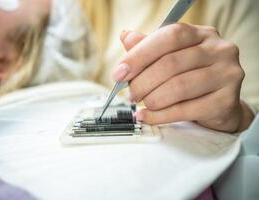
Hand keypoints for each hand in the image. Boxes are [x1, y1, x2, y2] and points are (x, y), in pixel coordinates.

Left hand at [113, 23, 253, 131]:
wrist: (219, 103)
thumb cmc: (191, 76)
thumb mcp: (170, 56)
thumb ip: (149, 47)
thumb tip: (125, 36)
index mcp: (202, 34)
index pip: (169, 37)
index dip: (139, 55)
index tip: (119, 73)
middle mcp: (219, 50)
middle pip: (171, 64)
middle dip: (142, 82)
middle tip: (131, 94)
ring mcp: (227, 75)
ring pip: (178, 87)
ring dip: (152, 99)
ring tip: (141, 104)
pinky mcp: (226, 101)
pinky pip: (185, 110)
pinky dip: (160, 116)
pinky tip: (147, 116)